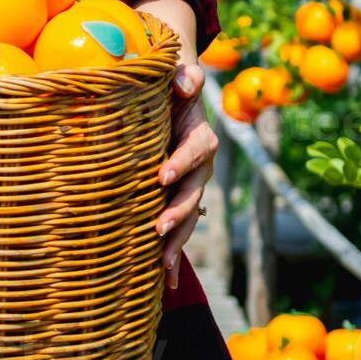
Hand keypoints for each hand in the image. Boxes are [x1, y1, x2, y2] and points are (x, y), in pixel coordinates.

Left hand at [156, 63, 217, 288]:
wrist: (169, 101)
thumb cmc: (169, 86)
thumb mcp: (177, 75)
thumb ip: (184, 76)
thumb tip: (184, 84)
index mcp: (201, 137)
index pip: (194, 151)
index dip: (181, 163)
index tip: (161, 175)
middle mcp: (200, 167)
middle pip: (193, 193)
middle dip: (179, 213)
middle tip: (160, 228)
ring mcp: (190, 187)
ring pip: (189, 217)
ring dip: (177, 241)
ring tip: (162, 264)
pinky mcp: (177, 200)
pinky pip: (179, 230)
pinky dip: (173, 255)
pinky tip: (164, 284)